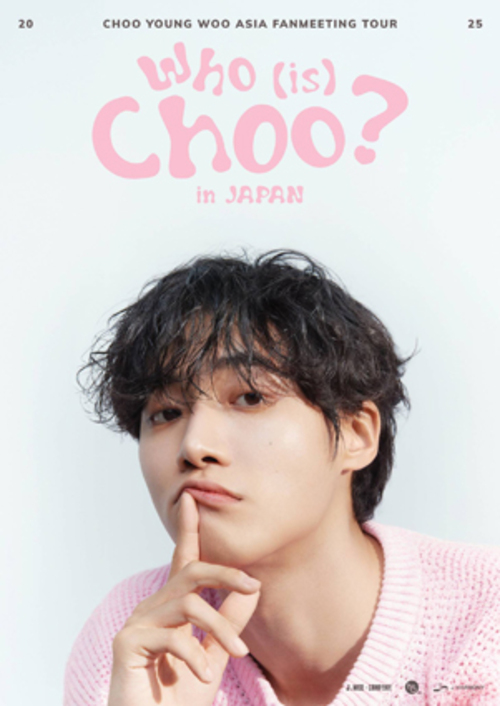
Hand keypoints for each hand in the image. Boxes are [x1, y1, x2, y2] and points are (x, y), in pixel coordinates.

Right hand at [107, 491, 260, 705]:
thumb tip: (253, 589)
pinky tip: (205, 677)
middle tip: (253, 586)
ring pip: (188, 604)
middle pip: (191, 572)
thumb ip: (229, 621)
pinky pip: (172, 636)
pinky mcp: (128, 643)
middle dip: (224, 573)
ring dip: (220, 627)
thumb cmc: (180, 696)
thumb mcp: (214, 654)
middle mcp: (153, 607)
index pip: (183, 560)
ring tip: (240, 652)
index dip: (189, 529)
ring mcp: (138, 622)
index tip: (193, 498)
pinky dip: (195, 656)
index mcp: (172, 606)